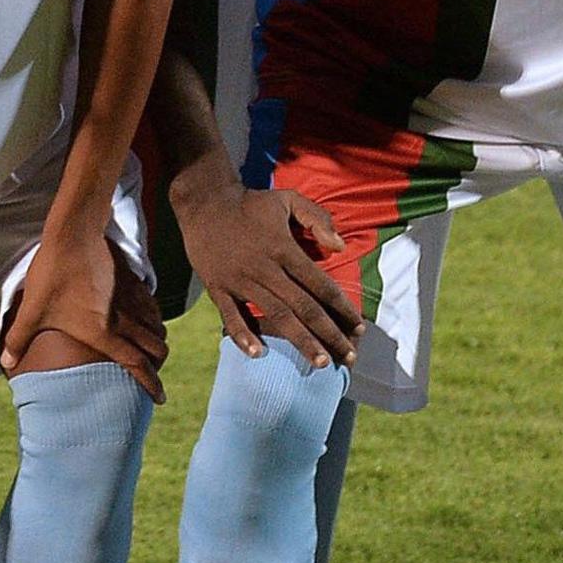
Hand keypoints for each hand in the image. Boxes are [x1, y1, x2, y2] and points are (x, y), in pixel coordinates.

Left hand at [0, 222, 165, 397]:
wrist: (72, 234)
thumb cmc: (52, 274)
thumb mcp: (32, 310)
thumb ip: (19, 339)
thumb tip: (6, 362)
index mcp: (103, 333)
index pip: (135, 364)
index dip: (150, 385)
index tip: (159, 398)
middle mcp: (123, 319)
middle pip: (155, 348)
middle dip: (159, 365)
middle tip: (154, 374)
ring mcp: (129, 297)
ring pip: (157, 326)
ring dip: (157, 341)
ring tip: (151, 349)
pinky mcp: (130, 279)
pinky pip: (150, 304)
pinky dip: (153, 316)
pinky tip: (145, 316)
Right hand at [171, 167, 358, 364]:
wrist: (204, 203)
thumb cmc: (251, 203)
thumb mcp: (288, 200)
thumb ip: (317, 218)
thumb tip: (340, 247)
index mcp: (283, 248)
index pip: (320, 284)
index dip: (342, 307)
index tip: (359, 327)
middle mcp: (264, 268)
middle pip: (303, 307)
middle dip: (329, 334)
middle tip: (349, 356)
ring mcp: (240, 280)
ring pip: (275, 316)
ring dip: (300, 340)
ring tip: (320, 363)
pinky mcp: (218, 287)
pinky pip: (231, 315)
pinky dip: (243, 336)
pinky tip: (259, 354)